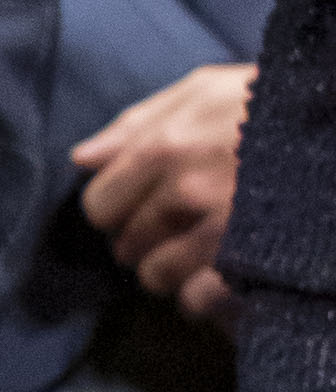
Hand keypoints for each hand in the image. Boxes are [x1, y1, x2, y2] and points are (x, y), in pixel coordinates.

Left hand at [71, 59, 251, 320]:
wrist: (332, 120)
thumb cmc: (270, 101)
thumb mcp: (204, 91)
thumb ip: (138, 123)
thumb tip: (82, 159)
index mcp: (164, 147)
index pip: (99, 205)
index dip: (116, 208)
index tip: (139, 204)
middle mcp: (184, 192)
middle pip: (126, 245)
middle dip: (144, 239)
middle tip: (175, 227)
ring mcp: (219, 230)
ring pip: (156, 276)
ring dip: (171, 269)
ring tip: (198, 250)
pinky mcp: (250, 262)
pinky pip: (196, 300)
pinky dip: (202, 294)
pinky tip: (219, 272)